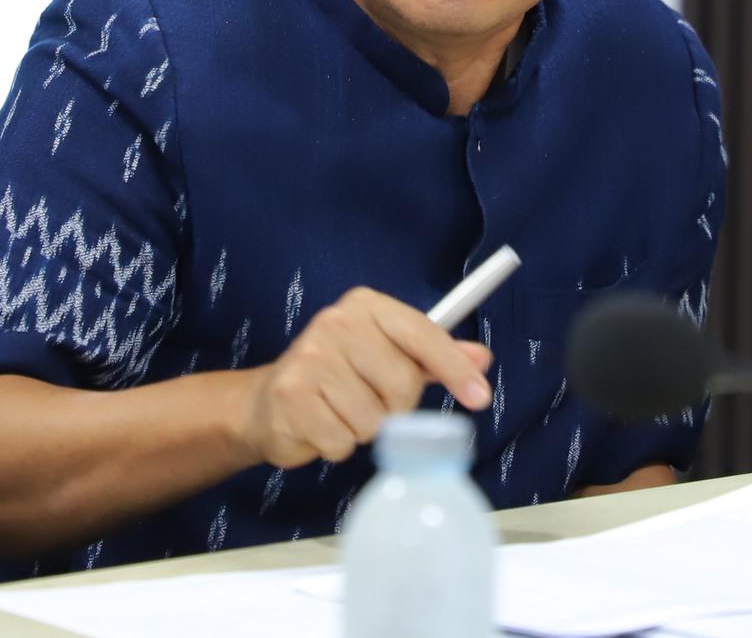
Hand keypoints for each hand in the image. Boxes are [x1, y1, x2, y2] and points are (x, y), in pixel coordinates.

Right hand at [240, 287, 492, 468]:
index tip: (480, 396)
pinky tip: (321, 425)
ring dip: (363, 430)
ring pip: (374, 420)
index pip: (422, 334)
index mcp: (366, 306)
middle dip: (394, 408)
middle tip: (368, 401)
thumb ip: (434, 357)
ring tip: (340, 413)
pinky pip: (342, 440)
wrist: (269, 402)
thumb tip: (482, 358)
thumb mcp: (389, 357)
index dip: (454, 368)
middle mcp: (336, 322)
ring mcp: (310, 357)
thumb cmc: (339, 378)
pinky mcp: (291, 395)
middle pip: (402, 385)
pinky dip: (338, 445)